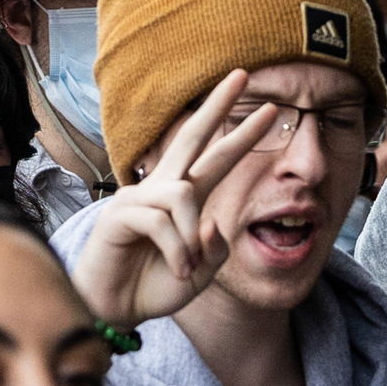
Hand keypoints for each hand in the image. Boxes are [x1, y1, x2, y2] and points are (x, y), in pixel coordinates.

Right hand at [68, 70, 280, 325]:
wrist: (116, 311)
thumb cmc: (154, 287)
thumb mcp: (202, 273)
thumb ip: (216, 248)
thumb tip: (211, 220)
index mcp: (184, 199)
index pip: (216, 157)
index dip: (242, 134)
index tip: (270, 110)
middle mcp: (162, 189)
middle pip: (191, 136)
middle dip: (218, 105)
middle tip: (242, 74)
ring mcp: (138, 198)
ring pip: (183, 194)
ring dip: (193, 236)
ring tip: (190, 266)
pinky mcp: (119, 213)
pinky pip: (161, 221)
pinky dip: (178, 250)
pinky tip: (178, 268)